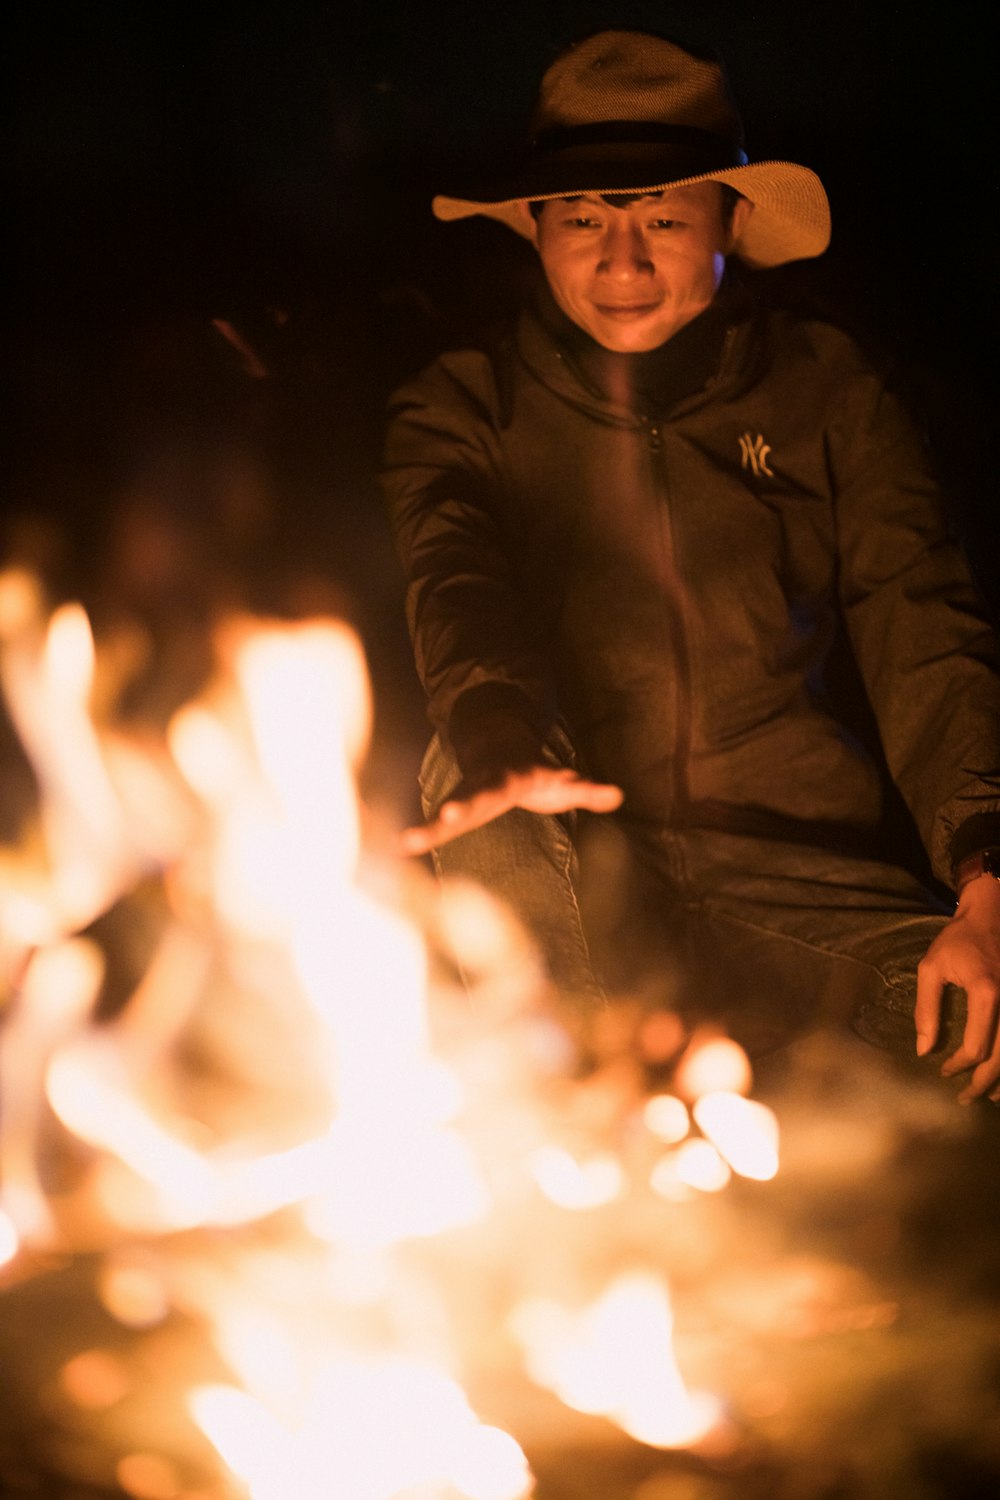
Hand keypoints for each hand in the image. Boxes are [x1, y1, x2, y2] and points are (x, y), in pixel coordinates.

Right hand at [399, 763, 622, 855]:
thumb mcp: (563, 780)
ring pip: (444, 814)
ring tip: (404, 842)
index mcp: (507, 779)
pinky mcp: (454, 814)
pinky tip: (398, 849)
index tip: (483, 798)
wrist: (496, 749)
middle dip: (455, 808)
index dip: (491, 792)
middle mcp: (481, 786)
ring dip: (426, 829)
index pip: (499, 786)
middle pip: (468, 798)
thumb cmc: (534, 773)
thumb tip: (618, 795)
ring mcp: (464, 799)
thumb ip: (586, 789)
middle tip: (442, 819)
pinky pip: (434, 828)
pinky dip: (417, 836)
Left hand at [915, 873, 999, 1101]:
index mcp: (986, 993)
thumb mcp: (931, 968)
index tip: (943, 1070)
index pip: (975, 1046)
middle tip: (964, 1098)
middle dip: (982, 1082)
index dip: (958, 1065)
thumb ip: (926, 1009)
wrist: (992, 915)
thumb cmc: (959, 940)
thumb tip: (924, 1049)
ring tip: (989, 1097)